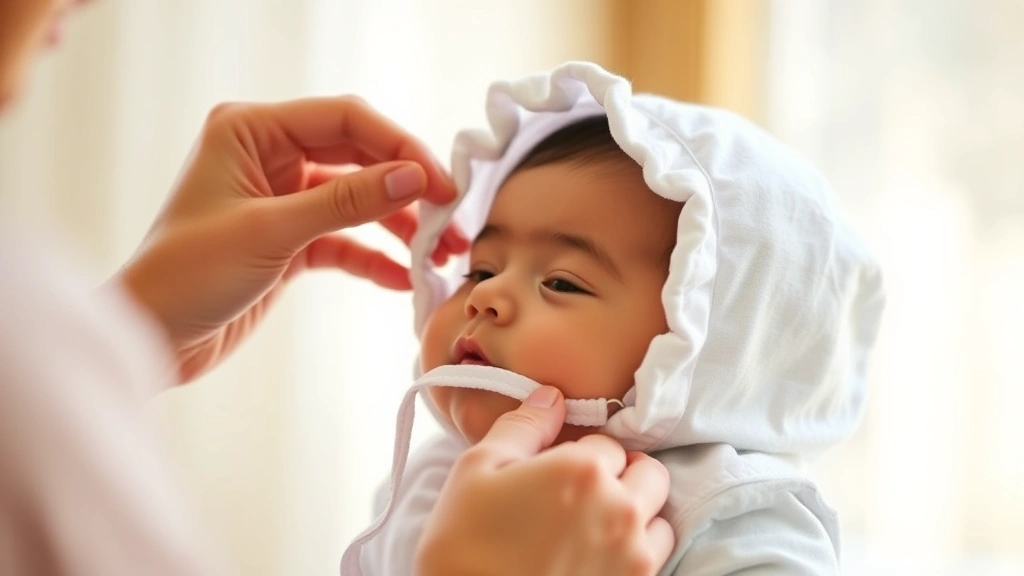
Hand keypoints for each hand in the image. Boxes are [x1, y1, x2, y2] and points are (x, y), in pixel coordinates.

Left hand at [116, 97, 468, 381]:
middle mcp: (270, 156)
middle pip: (360, 157)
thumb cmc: (185, 275)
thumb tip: (413, 177)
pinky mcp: (291, 241)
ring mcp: (283, 199)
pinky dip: (374, 258)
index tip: (440, 183)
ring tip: (439, 253)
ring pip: (359, 200)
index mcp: (253, 131)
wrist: (150, 339)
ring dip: (400, 226)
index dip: (399, 147)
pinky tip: (403, 279)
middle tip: (451, 219)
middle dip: (408, 188)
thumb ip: (346, 202)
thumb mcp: (271, 232)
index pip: (346, 120)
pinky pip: (346, 241)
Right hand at [416, 387, 674, 575]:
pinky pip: (655, 558)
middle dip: (621, 476)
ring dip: (636, 515)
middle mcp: (619, 509)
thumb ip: (523, 426)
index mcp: (582, 470)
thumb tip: (551, 398)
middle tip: (582, 494)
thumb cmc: (462, 545)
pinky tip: (597, 556)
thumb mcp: (476, 469)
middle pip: (647, 472)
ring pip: (659, 518)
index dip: (580, 452)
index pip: (605, 442)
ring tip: (593, 528)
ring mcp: (632, 556)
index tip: (557, 470)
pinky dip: (636, 551)